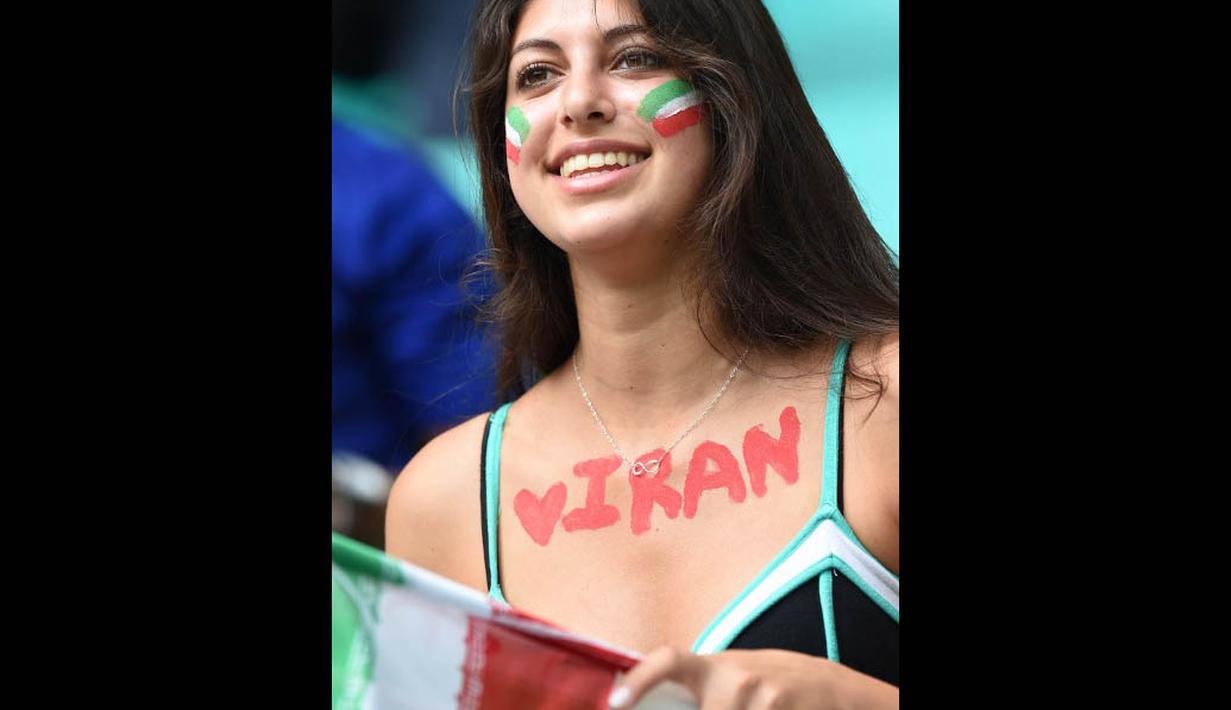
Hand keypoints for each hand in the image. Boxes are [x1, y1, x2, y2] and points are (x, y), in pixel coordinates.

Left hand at [607, 646, 897, 709]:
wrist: (835, 691)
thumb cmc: (776, 681)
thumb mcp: (738, 673)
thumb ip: (702, 685)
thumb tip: (645, 700)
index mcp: (717, 665)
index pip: (669, 662)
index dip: (639, 680)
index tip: (615, 703)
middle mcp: (738, 681)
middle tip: (716, 707)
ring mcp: (762, 702)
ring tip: (755, 709)